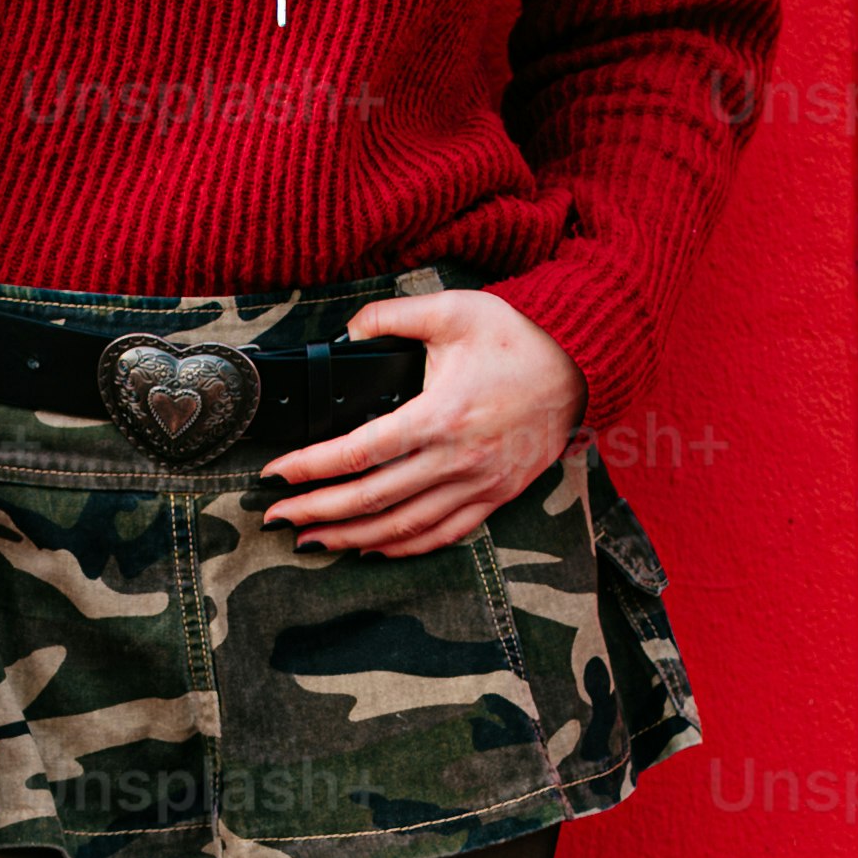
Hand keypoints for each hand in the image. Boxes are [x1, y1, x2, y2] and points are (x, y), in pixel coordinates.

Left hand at [255, 281, 588, 556]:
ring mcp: (480, 484)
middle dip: (317, 511)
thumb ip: (391, 317)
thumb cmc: (516, 335)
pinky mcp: (497, 495)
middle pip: (372, 499)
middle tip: (276, 516)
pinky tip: (373, 547)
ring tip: (312, 539)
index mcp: (440, 415)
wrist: (580, 363)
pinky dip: (405, 547)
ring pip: (405, 527)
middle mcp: (457, 458)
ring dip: (352, 538)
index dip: (311, 467)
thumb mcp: (451, 309)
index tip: (276, 474)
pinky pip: (445, 533)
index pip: (359, 451)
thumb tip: (347, 330)